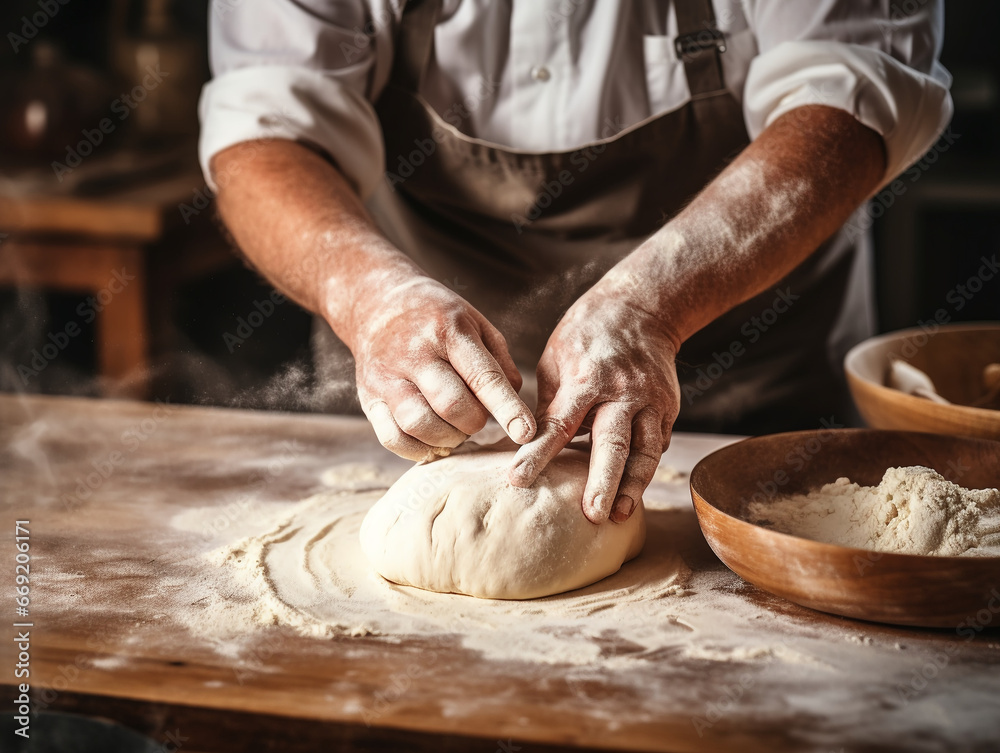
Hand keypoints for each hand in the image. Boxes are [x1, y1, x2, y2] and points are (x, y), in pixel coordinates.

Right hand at [349, 276, 535, 460]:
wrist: (376, 303)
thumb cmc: (437, 317)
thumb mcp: (475, 322)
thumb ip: (499, 361)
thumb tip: (514, 401)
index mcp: (448, 330)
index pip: (483, 377)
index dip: (507, 409)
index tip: (525, 433)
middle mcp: (415, 353)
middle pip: (451, 405)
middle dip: (474, 422)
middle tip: (476, 418)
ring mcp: (387, 377)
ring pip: (419, 424)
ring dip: (447, 438)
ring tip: (454, 429)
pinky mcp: (368, 397)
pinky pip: (392, 438)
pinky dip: (418, 450)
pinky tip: (431, 441)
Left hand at [507, 287, 679, 523]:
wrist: (640, 309)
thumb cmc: (585, 336)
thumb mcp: (555, 360)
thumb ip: (549, 403)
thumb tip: (530, 444)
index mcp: (585, 380)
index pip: (558, 424)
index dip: (537, 454)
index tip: (518, 480)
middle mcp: (621, 393)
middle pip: (613, 444)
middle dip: (603, 482)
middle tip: (592, 515)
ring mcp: (650, 401)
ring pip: (645, 451)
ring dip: (633, 486)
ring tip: (619, 514)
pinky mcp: (668, 408)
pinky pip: (657, 444)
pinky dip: (646, 469)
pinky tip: (632, 492)